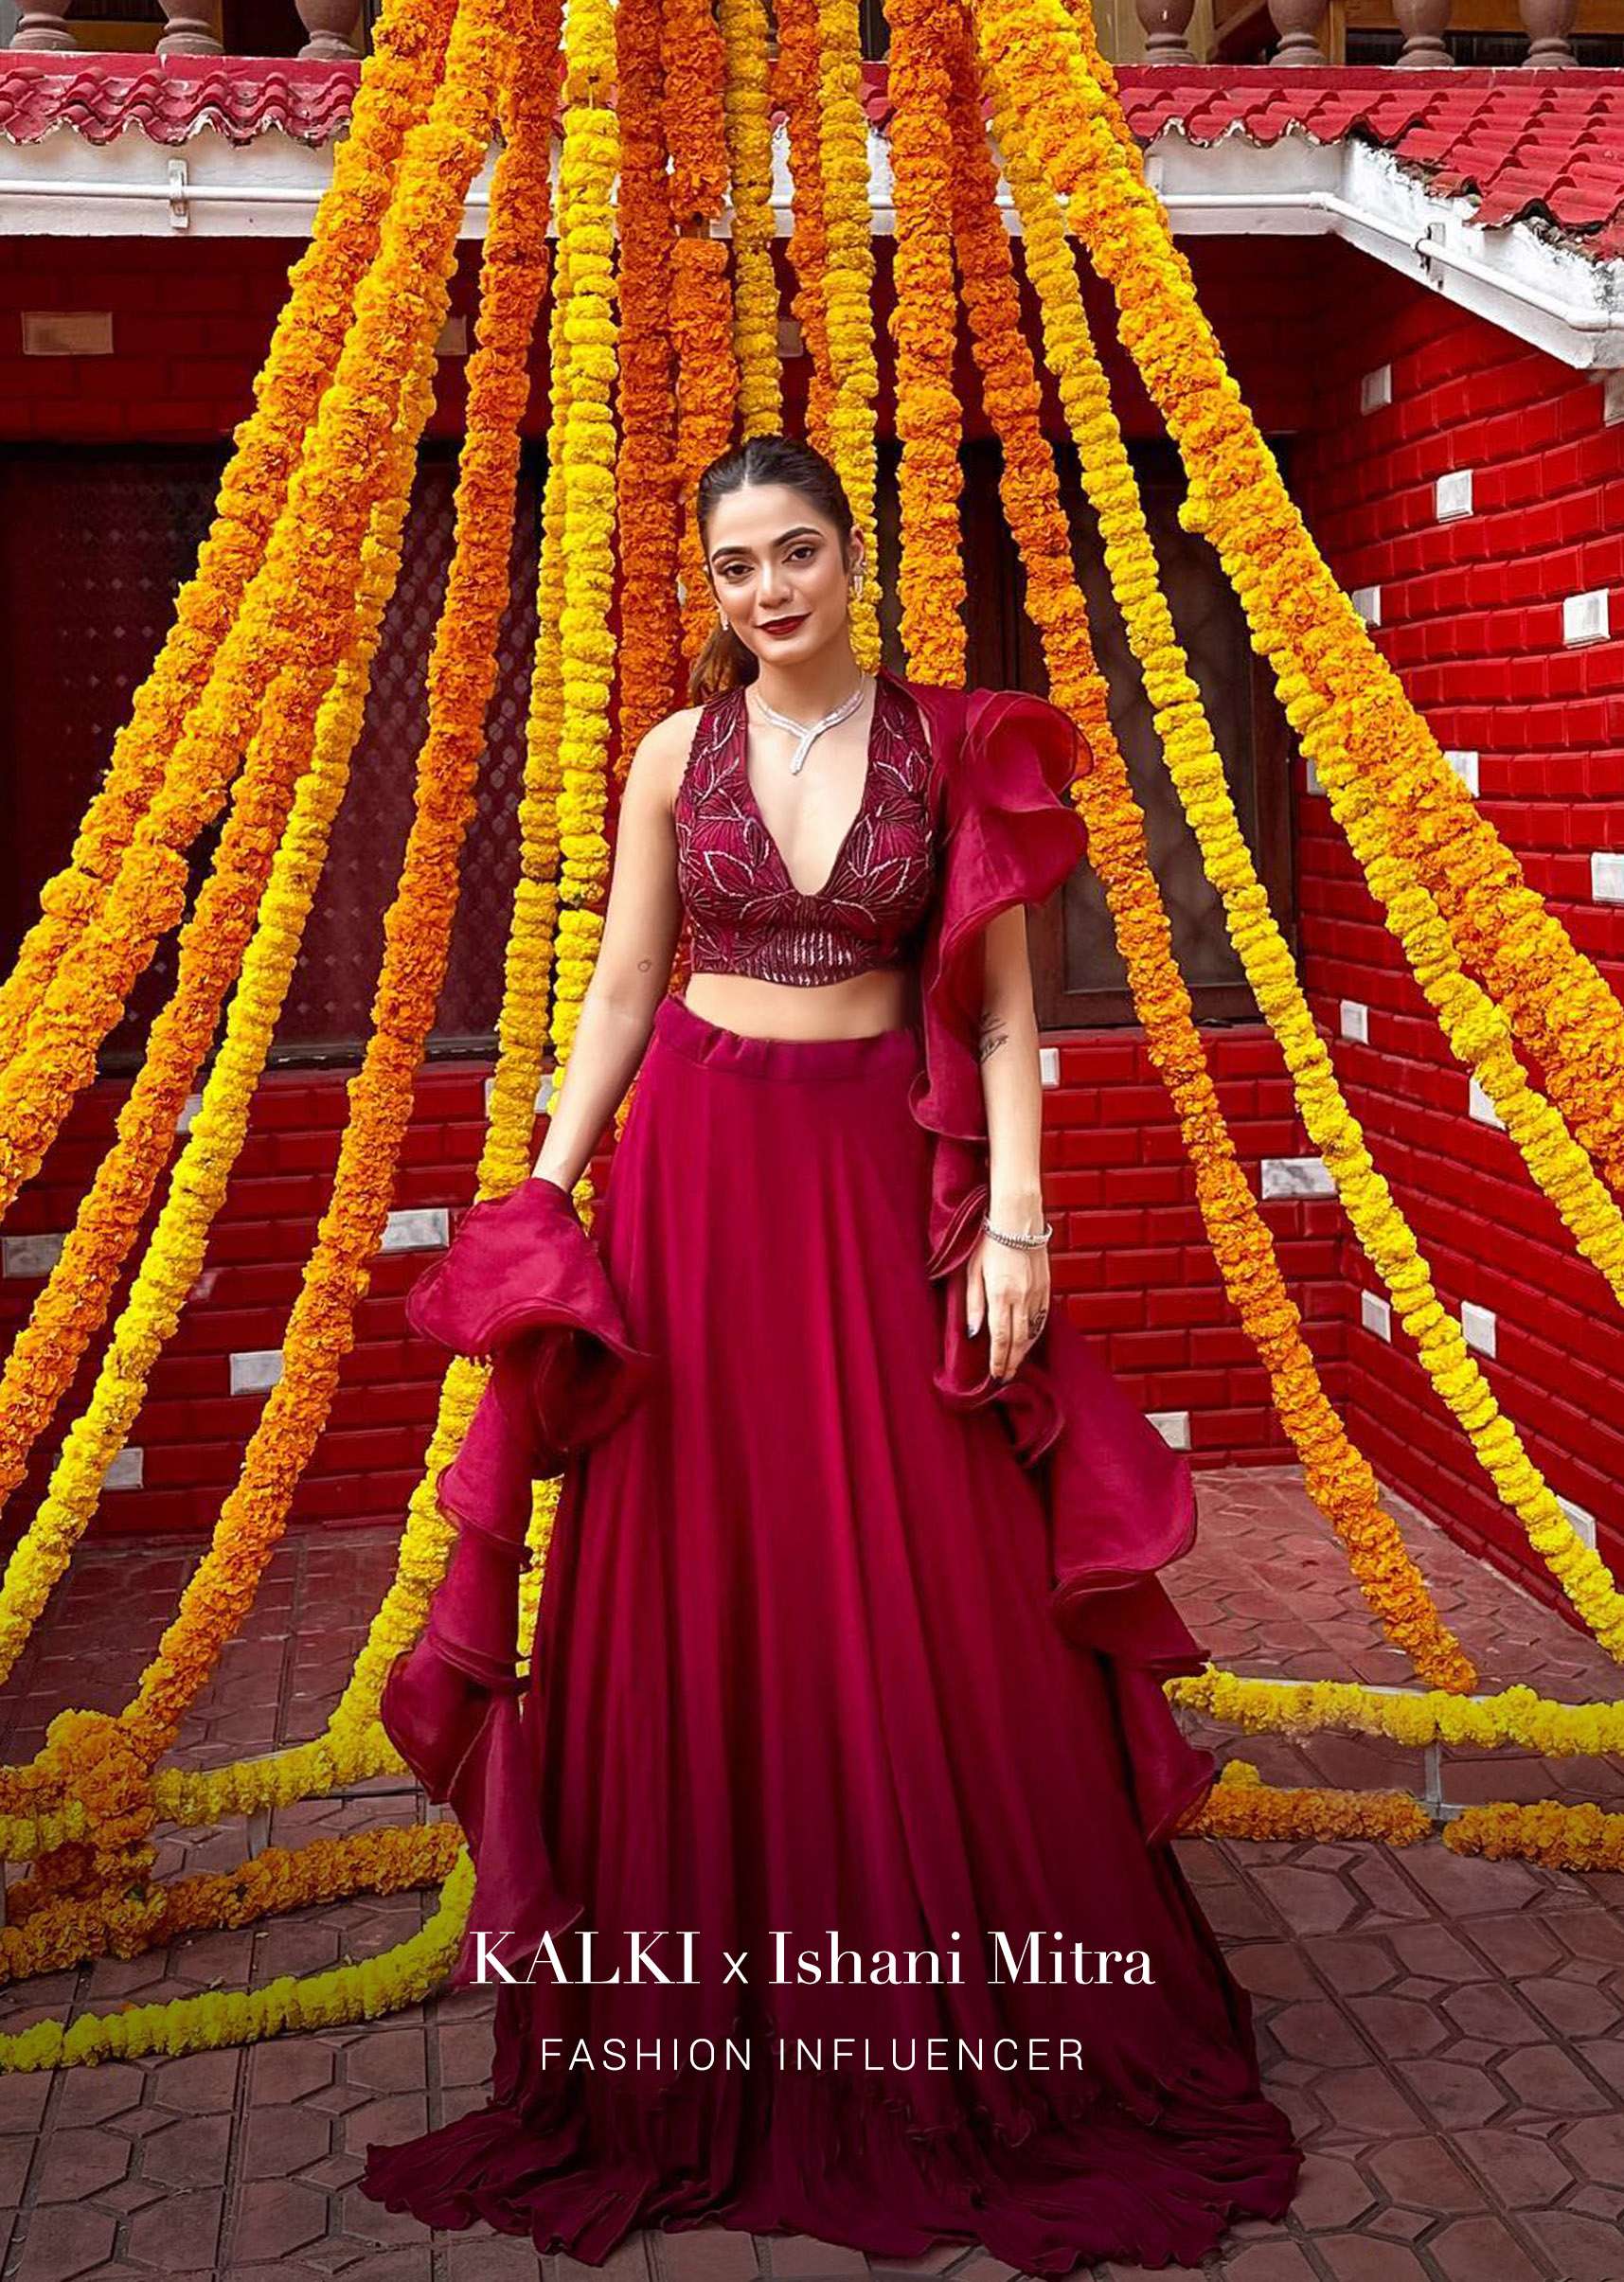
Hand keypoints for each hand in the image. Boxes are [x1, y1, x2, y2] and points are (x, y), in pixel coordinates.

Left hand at [963, 1227, 1050, 1380]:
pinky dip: (1035, 1334)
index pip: (1000, 1337)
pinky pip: (1042, 1318)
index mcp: (1000, 1294)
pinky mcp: (1046, 1287)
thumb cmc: (989, 1242)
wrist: (1018, 1220)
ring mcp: (1036, 1293)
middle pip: (1018, 1340)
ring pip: (1032, 1331)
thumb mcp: (972, 1270)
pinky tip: (1029, 1341)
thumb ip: (972, 1303)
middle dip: (1012, 1362)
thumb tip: (972, 1332)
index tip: (996, 1375)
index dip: (999, 1359)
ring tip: (1016, 1364)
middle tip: (1006, 1377)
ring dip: (1024, 1351)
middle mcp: (1021, 1297)